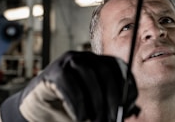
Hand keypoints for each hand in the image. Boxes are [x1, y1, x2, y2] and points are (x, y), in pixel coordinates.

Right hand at [0, 51, 138, 121]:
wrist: (40, 112)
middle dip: (113, 97)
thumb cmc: (70, 110)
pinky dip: (78, 103)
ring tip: (97, 120)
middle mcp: (85, 58)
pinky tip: (80, 116)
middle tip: (114, 117)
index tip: (129, 106)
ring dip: (96, 101)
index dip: (127, 85)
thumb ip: (112, 107)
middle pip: (105, 70)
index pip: (119, 67)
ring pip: (89, 75)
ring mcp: (68, 61)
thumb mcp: (95, 109)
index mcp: (99, 63)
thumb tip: (134, 110)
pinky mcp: (53, 71)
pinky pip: (69, 83)